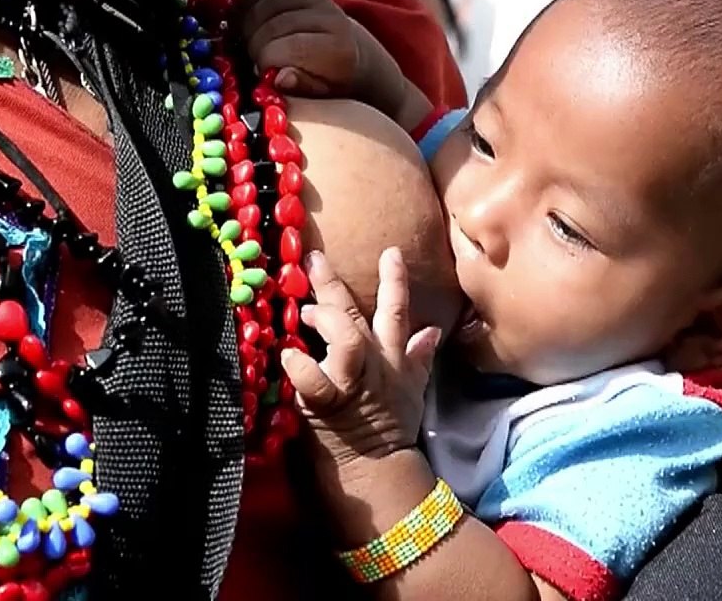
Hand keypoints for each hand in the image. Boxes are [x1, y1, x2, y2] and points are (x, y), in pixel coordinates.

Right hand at [230, 0, 404, 110]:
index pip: (287, 47)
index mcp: (337, 48)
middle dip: (253, 45)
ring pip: (261, 5)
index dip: (264, 61)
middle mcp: (328, 15)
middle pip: (271, 26)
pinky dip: (244, 6)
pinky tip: (241, 23)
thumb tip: (279, 78)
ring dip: (245, 25)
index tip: (260, 74)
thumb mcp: (322, 94)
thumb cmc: (331, 81)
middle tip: (249, 60)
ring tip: (244, 43)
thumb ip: (302, 87)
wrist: (352, 53)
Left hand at [280, 248, 441, 467]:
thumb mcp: (414, 388)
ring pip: (346, 340)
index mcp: (391, 358)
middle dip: (334, 285)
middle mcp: (373, 364)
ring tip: (306, 310)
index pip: (396, 312)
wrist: (382, 470)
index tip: (389, 251)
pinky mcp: (328, 405)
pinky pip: (315, 382)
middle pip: (356, 317)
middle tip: (313, 258)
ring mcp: (351, 383)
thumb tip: (433, 329)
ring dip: (327, 320)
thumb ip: (419, 355)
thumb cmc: (391, 427)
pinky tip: (289, 356)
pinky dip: (302, 368)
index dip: (394, 280)